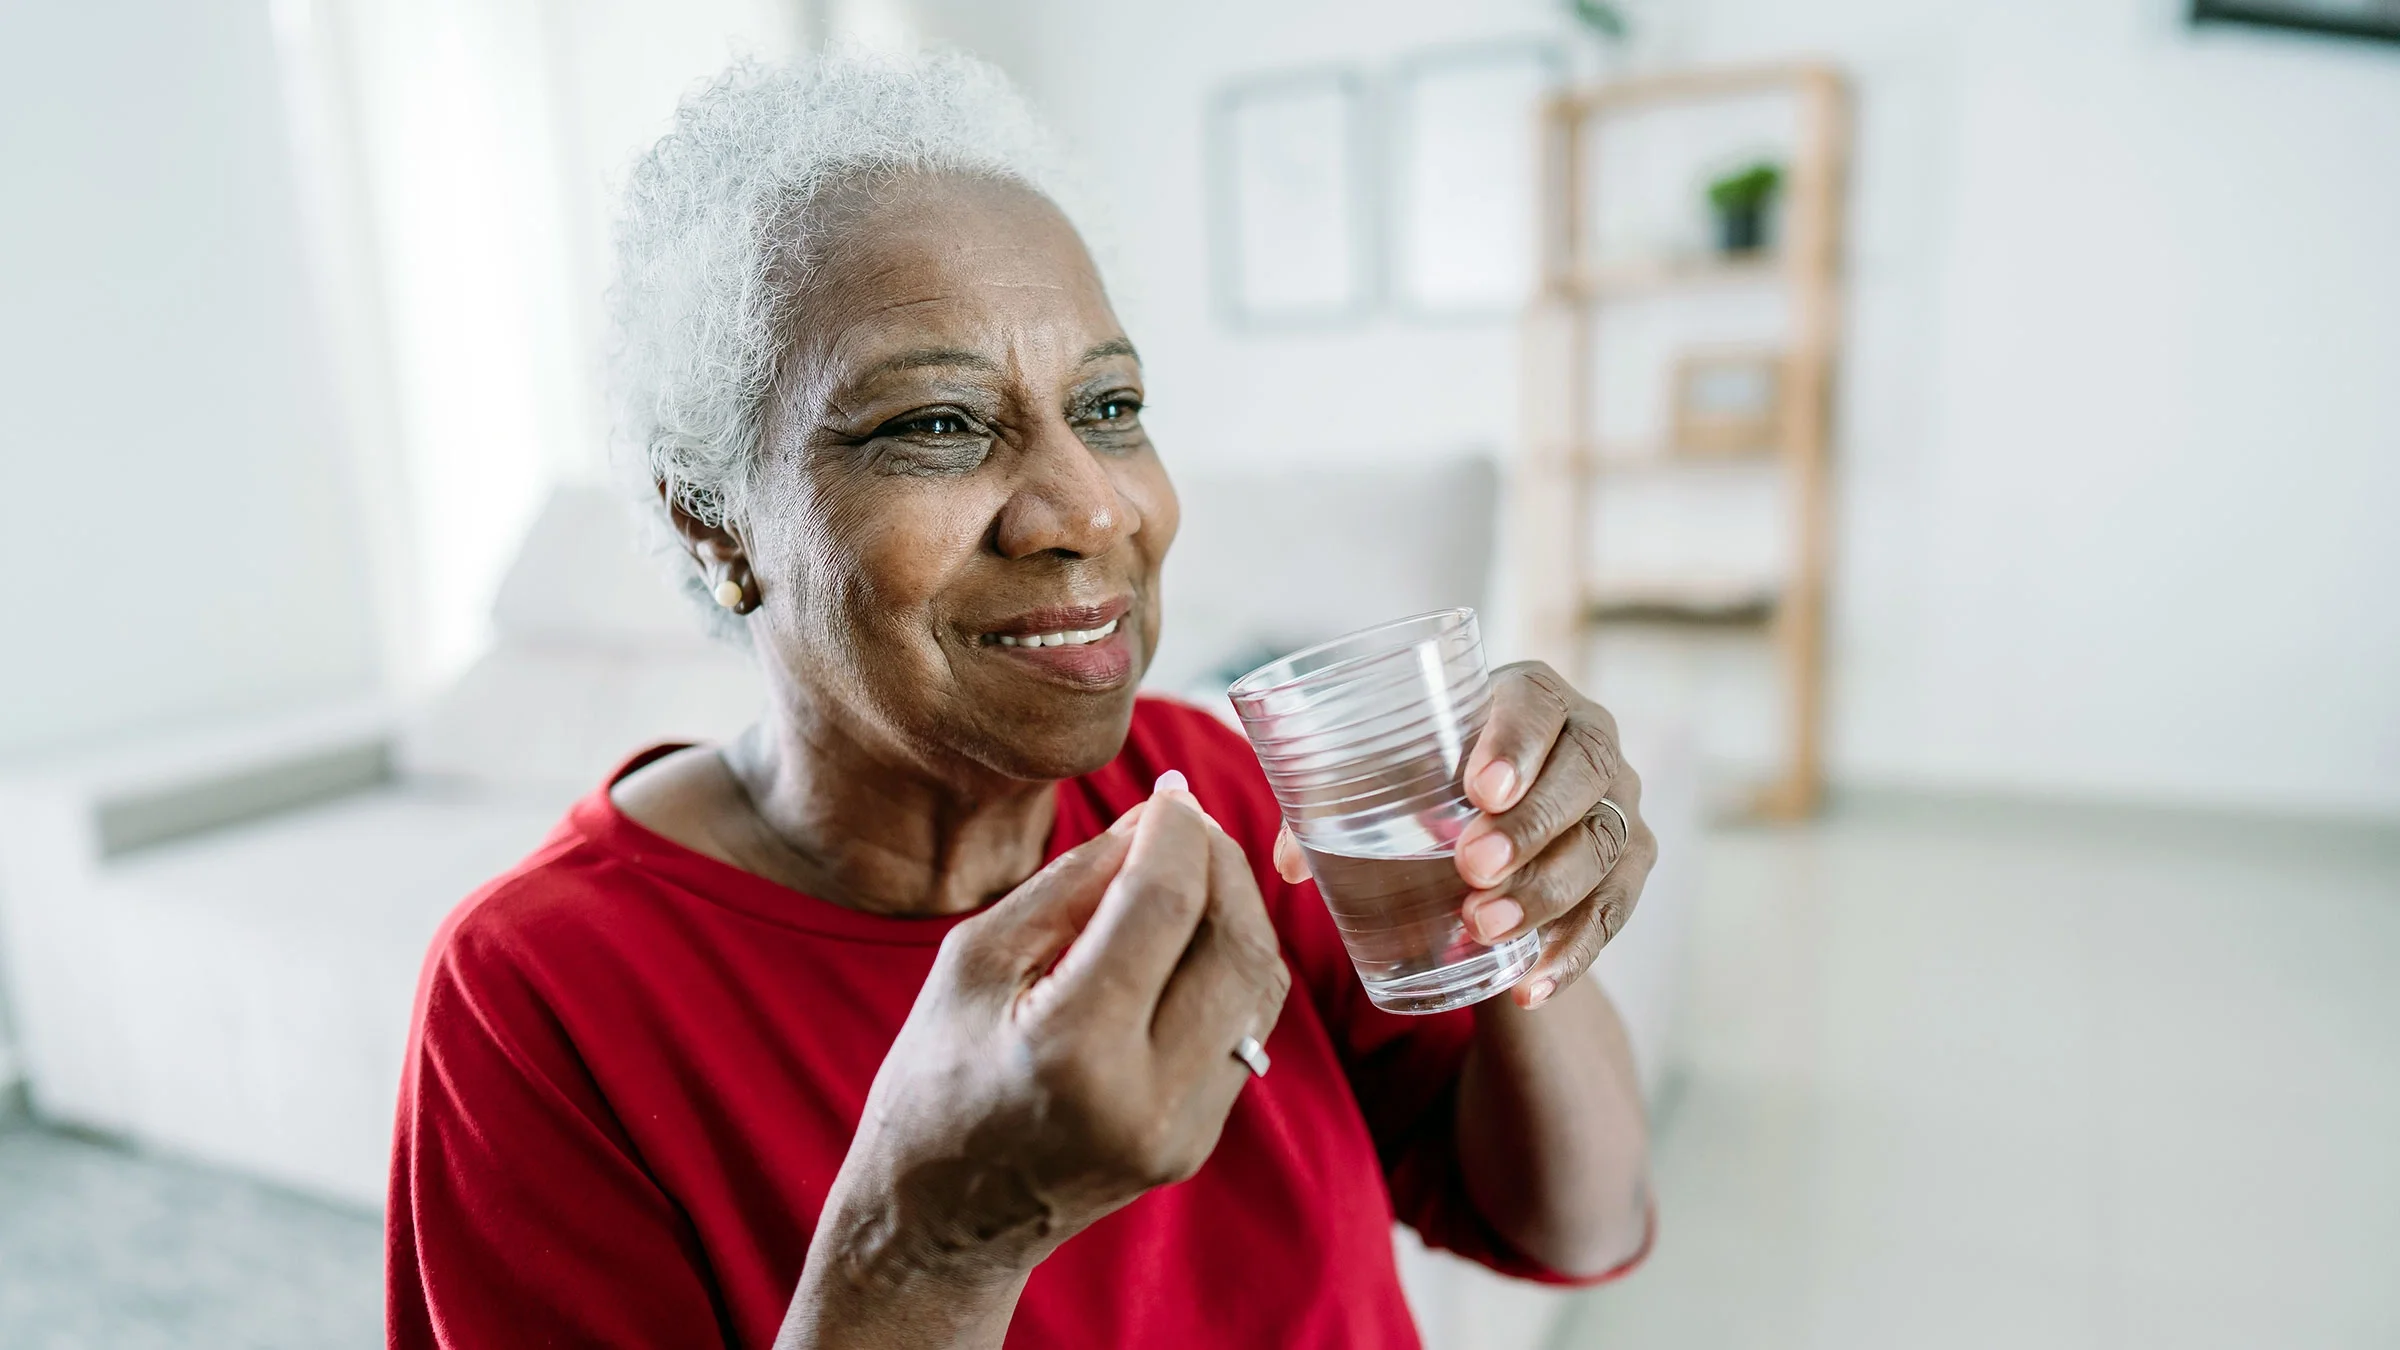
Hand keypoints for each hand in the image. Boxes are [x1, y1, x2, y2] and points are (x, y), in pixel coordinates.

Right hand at [783, 782, 1289, 1345]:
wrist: (940, 1222)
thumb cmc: (936, 1077)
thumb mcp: (976, 960)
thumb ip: (1074, 882)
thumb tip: (1157, 816)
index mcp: (1073, 1048)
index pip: (1164, 905)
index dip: (1177, 832)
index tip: (1167, 794)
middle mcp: (1145, 1096)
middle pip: (1235, 942)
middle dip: (1222, 863)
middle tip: (1187, 824)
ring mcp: (1183, 1129)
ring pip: (1258, 984)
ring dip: (1237, 910)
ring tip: (1190, 870)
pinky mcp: (1200, 1140)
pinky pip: (1244, 1027)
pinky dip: (1227, 964)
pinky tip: (1187, 937)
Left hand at [1274, 662, 1653, 1010]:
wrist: (1499, 821)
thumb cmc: (1434, 780)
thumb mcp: (1391, 775)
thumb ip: (1334, 802)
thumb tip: (1289, 861)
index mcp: (1532, 695)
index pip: (1538, 705)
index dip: (1516, 743)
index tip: (1479, 788)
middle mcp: (1591, 740)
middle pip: (1583, 775)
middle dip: (1530, 826)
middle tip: (1472, 869)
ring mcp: (1619, 805)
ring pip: (1602, 847)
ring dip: (1547, 893)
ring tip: (1485, 928)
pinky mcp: (1629, 866)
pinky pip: (1614, 912)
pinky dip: (1573, 953)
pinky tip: (1530, 984)